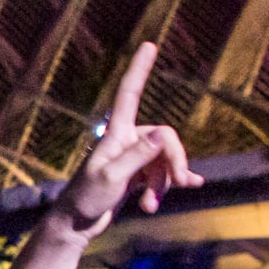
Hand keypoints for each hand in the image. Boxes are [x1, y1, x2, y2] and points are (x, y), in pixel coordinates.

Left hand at [53, 41, 200, 235]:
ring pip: (165, 161)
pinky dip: (170, 184)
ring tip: (151, 206)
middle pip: (165, 138)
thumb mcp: (111, 177)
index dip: (139, 70)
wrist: (76, 224)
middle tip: (178, 184)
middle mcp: (126, 140)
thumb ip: (138, 156)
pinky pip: (163, 173)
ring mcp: (133, 158)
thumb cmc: (86, 198)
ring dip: (165, 184)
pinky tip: (192, 185)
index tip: (149, 45)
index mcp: (116, 134)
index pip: (129, 94)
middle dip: (174, 162)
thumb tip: (162, 134)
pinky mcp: (137, 176)